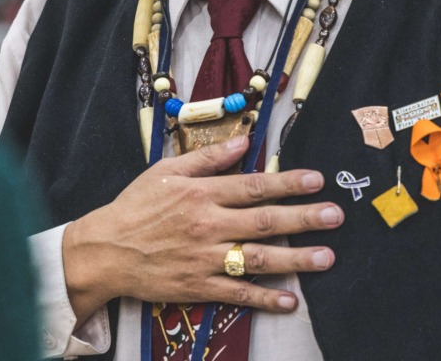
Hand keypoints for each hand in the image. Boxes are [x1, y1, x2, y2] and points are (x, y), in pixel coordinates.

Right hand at [61, 135, 340, 323]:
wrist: (104, 250)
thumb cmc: (135, 207)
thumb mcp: (166, 171)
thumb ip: (207, 158)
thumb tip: (243, 142)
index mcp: (200, 193)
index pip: (253, 185)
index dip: (287, 183)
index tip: (318, 180)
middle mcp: (207, 224)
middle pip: (264, 221)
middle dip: (303, 218)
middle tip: (335, 216)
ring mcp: (204, 258)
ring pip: (257, 259)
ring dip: (295, 259)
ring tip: (327, 257)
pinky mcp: (198, 286)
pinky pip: (237, 294)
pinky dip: (264, 298)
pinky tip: (290, 300)